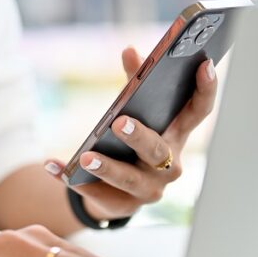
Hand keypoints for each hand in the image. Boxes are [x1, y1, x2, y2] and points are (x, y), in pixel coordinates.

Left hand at [45, 46, 217, 221]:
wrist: (120, 190)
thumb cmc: (134, 142)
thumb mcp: (136, 111)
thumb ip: (134, 83)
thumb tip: (130, 50)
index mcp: (177, 135)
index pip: (199, 112)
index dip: (205, 90)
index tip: (204, 64)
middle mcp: (169, 165)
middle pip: (158, 151)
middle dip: (140, 137)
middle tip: (119, 122)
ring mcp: (149, 188)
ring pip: (129, 179)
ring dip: (107, 167)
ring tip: (85, 156)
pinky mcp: (123, 205)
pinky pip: (96, 194)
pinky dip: (72, 179)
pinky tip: (52, 165)